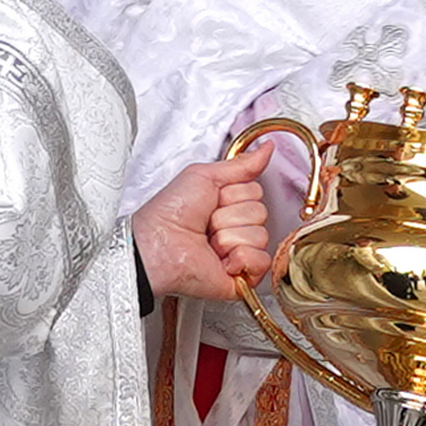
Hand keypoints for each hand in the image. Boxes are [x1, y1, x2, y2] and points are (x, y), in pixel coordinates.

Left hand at [132, 140, 274, 300]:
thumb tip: (267, 149)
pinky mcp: (243, 275)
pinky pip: (262, 260)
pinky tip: (221, 260)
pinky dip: (240, 258)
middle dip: (230, 216)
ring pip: (260, 236)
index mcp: (230, 204)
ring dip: (229, 237)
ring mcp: (241, 253)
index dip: (233, 194)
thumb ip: (240, 165)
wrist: (159, 243)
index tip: (212, 200)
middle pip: (260, 213)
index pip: (256, 192)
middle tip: (207, 224)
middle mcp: (237, 228)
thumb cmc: (171, 211)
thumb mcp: (204, 175)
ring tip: (208, 242)